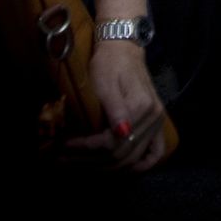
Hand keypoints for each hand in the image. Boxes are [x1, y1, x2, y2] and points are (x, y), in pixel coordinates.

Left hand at [63, 41, 167, 170]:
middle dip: (89, 163)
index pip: (112, 142)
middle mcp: (153, 118)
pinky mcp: (155, 123)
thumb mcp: (106, 82)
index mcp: (142, 108)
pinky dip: (142, 165)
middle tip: (63, 160)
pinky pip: (155, 151)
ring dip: (105, 168)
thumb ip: (115, 108)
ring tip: (78, 165)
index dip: (85, 149)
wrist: (123, 50)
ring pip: (132, 159)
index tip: (64, 146)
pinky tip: (125, 171)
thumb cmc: (110, 64)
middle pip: (121, 155)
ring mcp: (157, 122)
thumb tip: (121, 133)